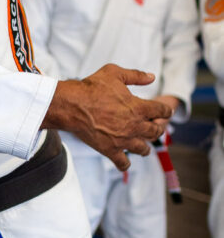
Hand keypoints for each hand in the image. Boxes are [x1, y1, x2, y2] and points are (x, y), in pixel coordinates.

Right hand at [43, 63, 174, 170]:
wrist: (72, 106)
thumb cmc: (91, 88)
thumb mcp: (114, 73)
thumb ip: (135, 75)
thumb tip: (152, 77)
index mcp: (138, 107)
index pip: (162, 111)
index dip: (166, 111)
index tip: (166, 112)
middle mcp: (134, 125)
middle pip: (155, 131)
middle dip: (158, 129)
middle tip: (155, 128)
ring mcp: (123, 140)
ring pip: (143, 149)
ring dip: (145, 148)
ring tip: (144, 148)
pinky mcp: (110, 150)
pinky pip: (123, 163)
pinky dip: (125, 164)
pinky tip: (124, 162)